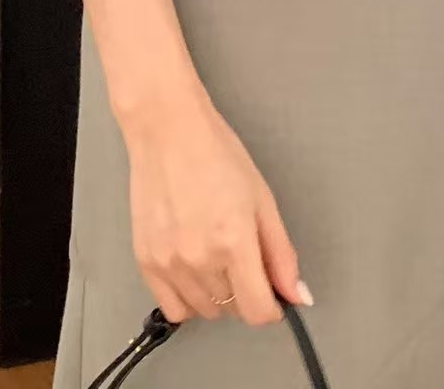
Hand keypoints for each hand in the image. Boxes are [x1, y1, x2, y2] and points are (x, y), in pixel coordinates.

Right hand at [121, 89, 311, 326]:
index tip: (272, 295)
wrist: (167, 130)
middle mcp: (200, 258)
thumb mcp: (262, 199)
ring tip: (215, 252)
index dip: (271, 306)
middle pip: (233, 311)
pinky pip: (173, 308)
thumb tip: (297, 294)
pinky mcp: (146, 262)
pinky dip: (188, 298)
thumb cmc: (216, 154)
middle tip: (241, 254)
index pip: (258, 310)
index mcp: (234, 241)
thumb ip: (281, 254)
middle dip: (244, 291)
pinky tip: (194, 268)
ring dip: (217, 295)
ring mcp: (169, 263)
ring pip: (205, 311)